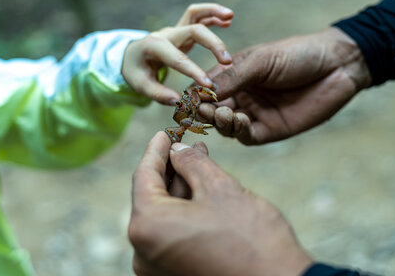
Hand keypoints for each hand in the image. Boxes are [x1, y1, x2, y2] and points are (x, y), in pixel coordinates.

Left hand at [122, 3, 233, 104]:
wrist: (131, 55)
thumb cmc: (136, 70)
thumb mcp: (140, 85)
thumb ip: (158, 94)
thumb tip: (178, 101)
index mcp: (153, 47)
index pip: (176, 58)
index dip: (193, 71)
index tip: (208, 85)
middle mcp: (166, 34)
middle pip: (192, 30)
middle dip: (211, 43)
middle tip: (227, 62)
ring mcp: (175, 29)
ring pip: (194, 13)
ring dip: (212, 11)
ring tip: (230, 16)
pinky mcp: (182, 29)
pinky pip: (198, 16)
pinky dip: (212, 15)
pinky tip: (228, 20)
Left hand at [128, 132, 312, 275]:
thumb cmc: (250, 239)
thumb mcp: (219, 188)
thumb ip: (192, 163)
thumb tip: (177, 151)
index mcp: (147, 227)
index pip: (143, 176)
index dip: (156, 150)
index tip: (165, 133)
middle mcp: (143, 253)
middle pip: (152, 198)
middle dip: (172, 169)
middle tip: (189, 145)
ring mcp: (157, 269)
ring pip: (164, 217)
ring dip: (181, 190)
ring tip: (200, 164)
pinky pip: (172, 236)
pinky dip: (185, 213)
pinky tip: (202, 194)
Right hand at [199, 27, 371, 144]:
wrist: (337, 65)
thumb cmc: (297, 54)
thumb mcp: (261, 61)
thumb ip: (232, 78)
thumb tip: (201, 93)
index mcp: (234, 75)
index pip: (205, 87)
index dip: (195, 94)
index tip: (186, 98)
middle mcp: (240, 96)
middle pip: (211, 110)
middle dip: (204, 111)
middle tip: (202, 110)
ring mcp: (254, 114)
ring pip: (226, 126)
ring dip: (220, 122)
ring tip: (222, 114)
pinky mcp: (270, 130)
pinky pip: (247, 136)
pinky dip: (239, 131)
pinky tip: (239, 121)